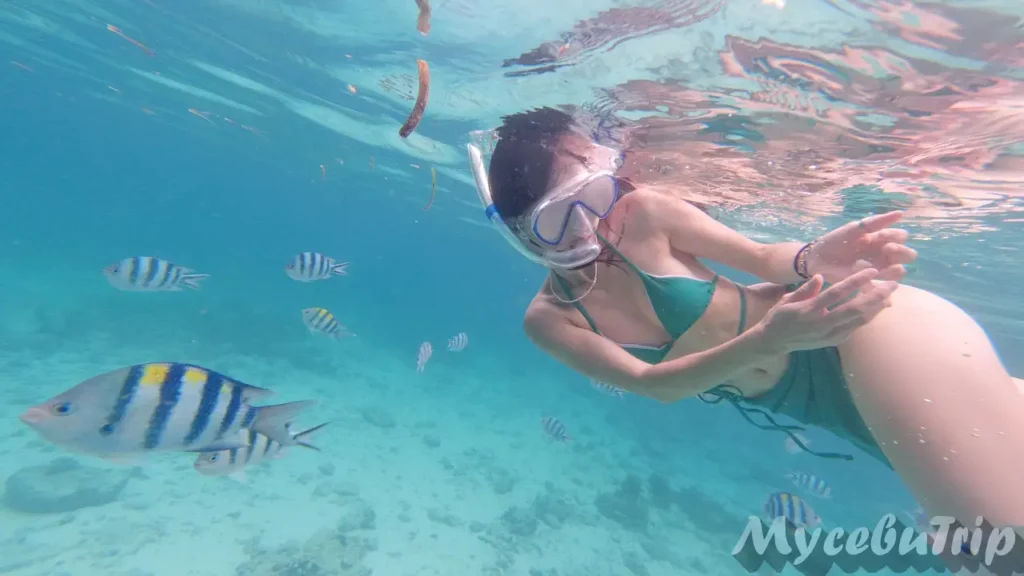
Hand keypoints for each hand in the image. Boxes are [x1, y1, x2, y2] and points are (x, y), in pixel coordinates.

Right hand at [756, 270, 897, 352]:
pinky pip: (856, 327)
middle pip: (855, 309)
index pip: (837, 293)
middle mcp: (821, 324)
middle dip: (876, 295)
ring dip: (877, 307)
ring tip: (890, 294)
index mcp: (809, 310)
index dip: (855, 281)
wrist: (773, 342)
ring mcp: (829, 335)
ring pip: (859, 320)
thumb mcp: (787, 299)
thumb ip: (805, 288)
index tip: (871, 270)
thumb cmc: (779, 317)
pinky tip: (878, 307)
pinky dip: (869, 316)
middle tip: (893, 283)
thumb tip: (820, 276)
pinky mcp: (833, 341)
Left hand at [806, 211, 916, 282]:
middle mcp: (885, 255)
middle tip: (886, 249)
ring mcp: (879, 269)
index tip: (881, 235)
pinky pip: (880, 286)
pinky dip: (873, 283)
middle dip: (901, 252)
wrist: (818, 258)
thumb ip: (876, 222)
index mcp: (882, 239)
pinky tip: (860, 277)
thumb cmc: (837, 240)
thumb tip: (901, 213)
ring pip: (899, 272)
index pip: (902, 236)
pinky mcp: (869, 282)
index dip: (896, 235)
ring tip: (864, 264)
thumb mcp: (854, 229)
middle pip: (908, 255)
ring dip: (888, 268)